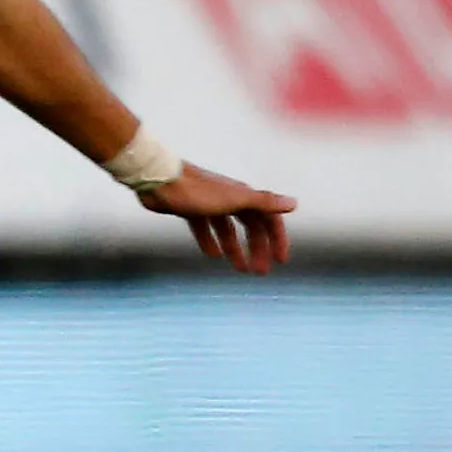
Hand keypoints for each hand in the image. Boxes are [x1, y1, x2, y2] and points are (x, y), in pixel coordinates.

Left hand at [140, 164, 295, 274]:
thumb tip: (294, 203)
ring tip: (241, 269)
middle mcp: (229, 198)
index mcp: (243, 196)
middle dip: (257, 249)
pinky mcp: (190, 208)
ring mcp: (209, 203)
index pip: (269, 219)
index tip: (280, 261)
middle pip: (250, 227)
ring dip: (236, 249)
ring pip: (228, 229)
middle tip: (259, 272)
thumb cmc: (196, 190)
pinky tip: (212, 255)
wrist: (158, 180)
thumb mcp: (234, 199)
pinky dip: (210, 240)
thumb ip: (263, 202)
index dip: (277, 239)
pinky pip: (204, 227)